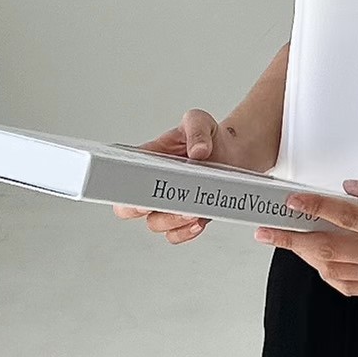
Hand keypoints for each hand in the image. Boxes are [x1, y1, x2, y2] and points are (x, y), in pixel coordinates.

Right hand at [112, 109, 266, 243]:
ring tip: (191, 211)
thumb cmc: (210, 135)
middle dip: (141, 211)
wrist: (236, 152)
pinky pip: (176, 234)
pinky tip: (198, 222)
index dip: (123, 189)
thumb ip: (196, 130)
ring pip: (155, 224)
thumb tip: (198, 151)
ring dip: (171, 221)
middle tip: (162, 203)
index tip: (139, 193)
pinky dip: (184, 232)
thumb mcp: (200, 121)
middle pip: (128, 208)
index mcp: (147, 160)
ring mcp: (170, 203)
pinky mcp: (188, 216)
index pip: (121, 177)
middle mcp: (154, 184)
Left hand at [252, 165, 357, 294]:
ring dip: (307, 256)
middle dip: (293, 239)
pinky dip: (329, 274)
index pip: (345, 217)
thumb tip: (346, 191)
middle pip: (329, 249)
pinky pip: (351, 286)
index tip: (290, 201)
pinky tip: (318, 260)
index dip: (314, 207)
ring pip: (335, 270)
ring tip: (289, 242)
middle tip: (267, 231)